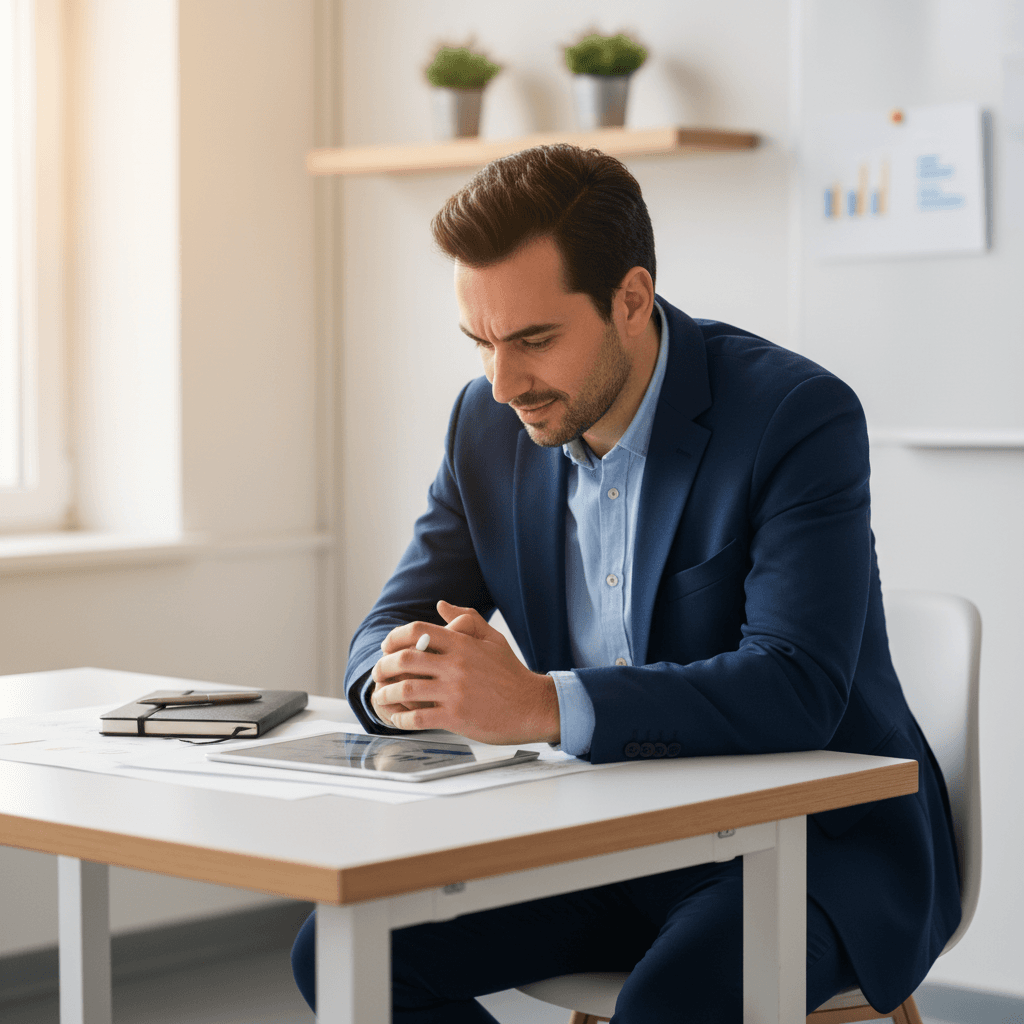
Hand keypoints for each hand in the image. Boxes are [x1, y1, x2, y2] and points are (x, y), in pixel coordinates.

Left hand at [370, 600, 560, 744]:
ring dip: (385, 693)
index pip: (418, 631)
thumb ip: (467, 619)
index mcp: (462, 644)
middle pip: (404, 658)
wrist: (532, 707)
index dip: (395, 637)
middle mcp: (456, 665)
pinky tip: (398, 718)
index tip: (386, 646)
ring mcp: (455, 692)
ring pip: (405, 688)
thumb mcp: (493, 639)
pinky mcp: (456, 717)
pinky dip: (400, 718)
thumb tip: (441, 605)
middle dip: (383, 666)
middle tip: (378, 673)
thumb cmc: (511, 673)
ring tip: (380, 696)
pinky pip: (417, 717)